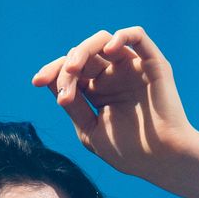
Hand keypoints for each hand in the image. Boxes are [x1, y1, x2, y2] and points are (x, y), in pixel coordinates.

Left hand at [31, 27, 198, 182]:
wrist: (162, 161)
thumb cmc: (129, 152)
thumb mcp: (90, 131)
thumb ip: (73, 106)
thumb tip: (50, 83)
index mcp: (97, 91)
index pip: (71, 71)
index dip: (52, 72)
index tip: (36, 81)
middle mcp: (113, 75)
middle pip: (82, 55)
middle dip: (66, 67)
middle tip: (62, 88)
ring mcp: (132, 68)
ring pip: (104, 41)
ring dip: (84, 50)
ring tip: (75, 69)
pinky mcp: (152, 64)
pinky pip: (137, 36)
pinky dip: (121, 36)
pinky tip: (107, 51)